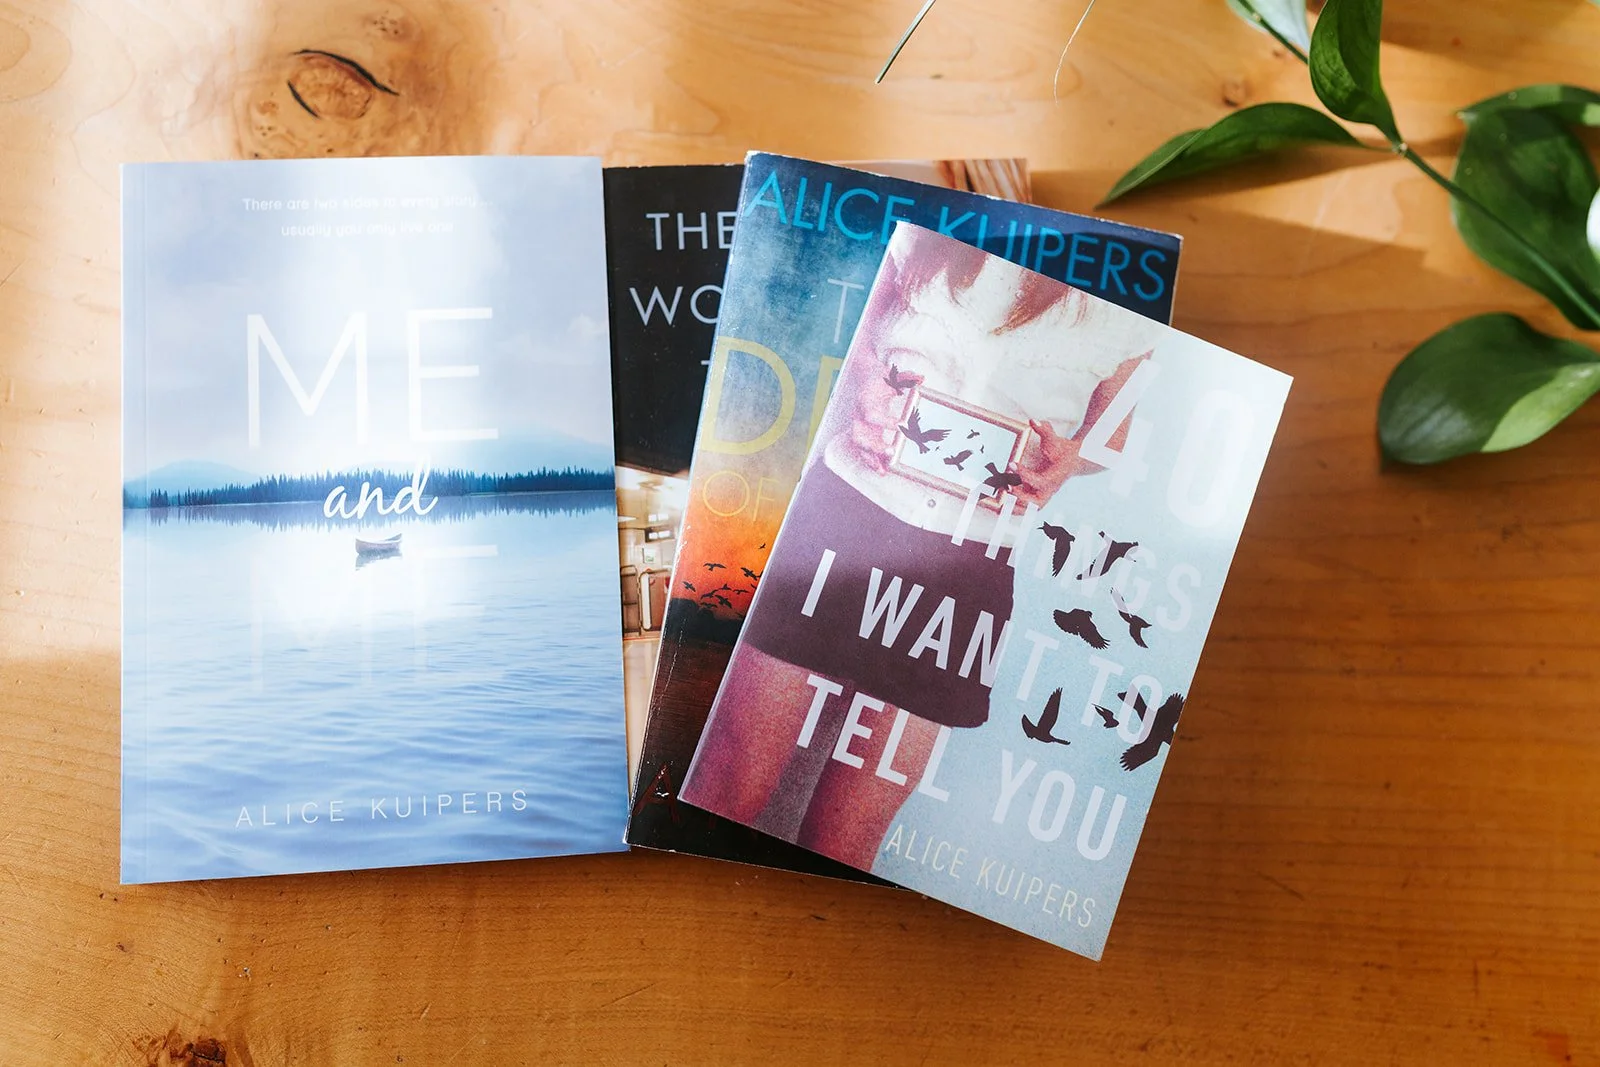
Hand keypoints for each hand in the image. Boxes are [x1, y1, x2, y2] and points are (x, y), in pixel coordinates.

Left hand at [1012, 351, 1148, 506]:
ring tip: (999, 502)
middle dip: (1020, 500)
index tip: (1011, 464)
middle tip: (1004, 491)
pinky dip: (1018, 505)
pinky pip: (1030, 504)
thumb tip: (1032, 420)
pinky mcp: (1043, 494)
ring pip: (1033, 508)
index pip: (1040, 480)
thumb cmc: (1065, 450)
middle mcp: (1052, 487)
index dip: (1025, 474)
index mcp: (1056, 475)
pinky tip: (1004, 501)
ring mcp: (1048, 493)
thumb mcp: (1055, 439)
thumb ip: (1044, 430)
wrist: (1081, 460)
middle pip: (1036, 503)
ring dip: (1017, 507)